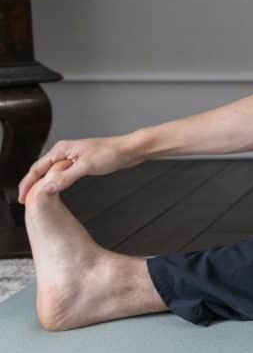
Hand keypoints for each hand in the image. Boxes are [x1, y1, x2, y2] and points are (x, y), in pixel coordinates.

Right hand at [17, 136, 142, 203]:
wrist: (130, 150)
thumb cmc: (111, 153)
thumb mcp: (86, 166)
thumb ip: (66, 177)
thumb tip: (47, 188)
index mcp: (61, 150)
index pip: (37, 168)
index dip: (28, 183)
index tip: (22, 197)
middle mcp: (64, 152)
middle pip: (41, 170)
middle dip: (32, 185)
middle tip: (26, 202)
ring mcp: (72, 157)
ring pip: (51, 172)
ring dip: (43, 184)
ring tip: (36, 198)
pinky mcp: (81, 163)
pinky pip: (62, 174)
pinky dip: (55, 182)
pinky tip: (55, 190)